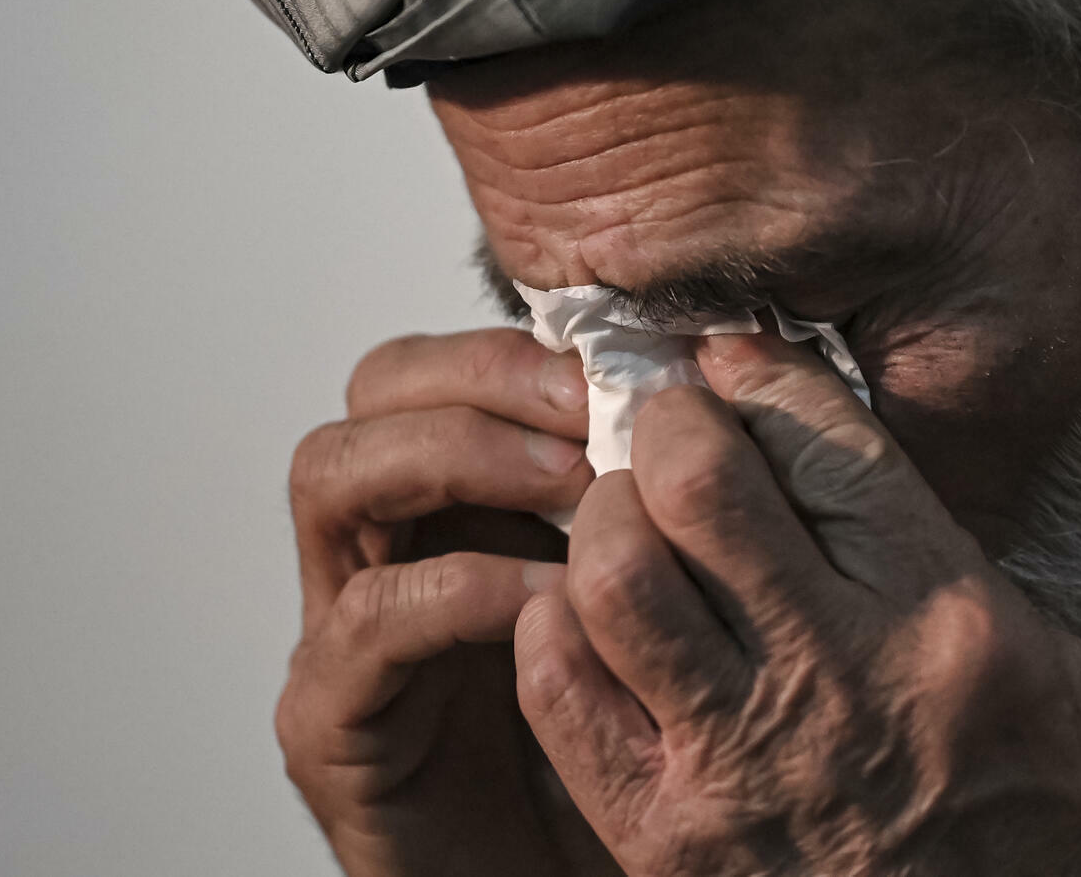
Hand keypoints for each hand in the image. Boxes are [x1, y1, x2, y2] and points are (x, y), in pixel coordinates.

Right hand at [276, 328, 621, 876]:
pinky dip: (460, 589)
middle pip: (378, 389)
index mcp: (467, 494)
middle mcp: (391, 540)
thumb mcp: (671, 586)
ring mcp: (347, 625)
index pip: (454, 360)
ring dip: (458, 456)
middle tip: (588, 407)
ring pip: (336, 474)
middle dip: (484, 377)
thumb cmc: (636, 736)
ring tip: (573, 483)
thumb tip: (747, 368)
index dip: (528, 344)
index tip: (629, 359)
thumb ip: (674, 488)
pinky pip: (367, 620)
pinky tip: (552, 597)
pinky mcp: (332, 720)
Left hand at [515, 332, 1080, 876]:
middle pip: (701, 486)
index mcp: (943, 616)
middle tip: (661, 419)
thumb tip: (817, 430)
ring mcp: (742, 764)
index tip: (729, 355)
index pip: (824, 441)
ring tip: (620, 514)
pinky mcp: (667, 837)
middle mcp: (838, 678)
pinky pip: (562, 694)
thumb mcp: (1033, 648)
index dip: (758, 371)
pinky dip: (555, 626)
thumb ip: (926, 542)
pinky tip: (582, 614)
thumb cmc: (1024, 804)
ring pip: (616, 576)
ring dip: (604, 517)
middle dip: (665, 422)